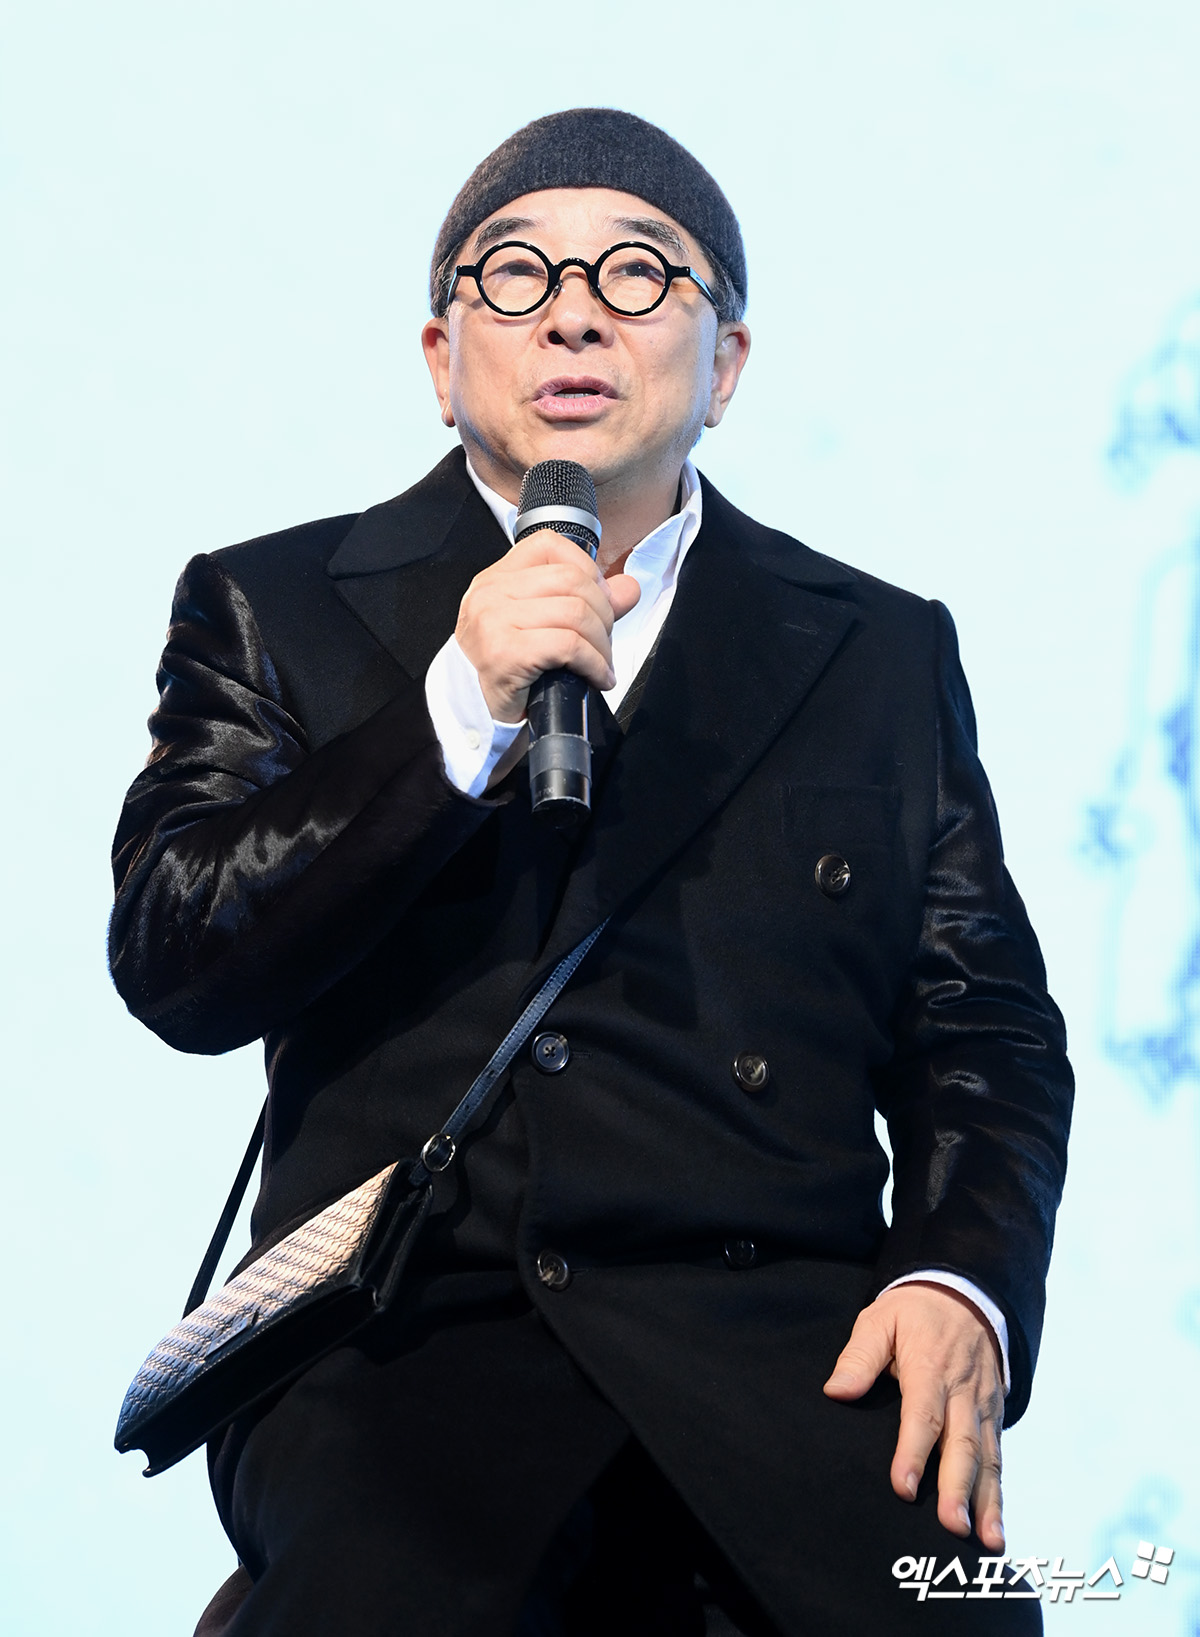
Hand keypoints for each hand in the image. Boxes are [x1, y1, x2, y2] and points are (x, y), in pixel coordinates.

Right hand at [455, 530, 640, 723]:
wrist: (473, 711)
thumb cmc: (507, 668)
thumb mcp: (542, 625)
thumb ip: (586, 602)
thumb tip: (628, 588)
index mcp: (497, 578)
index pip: (550, 546)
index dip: (587, 569)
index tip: (601, 600)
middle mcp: (491, 593)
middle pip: (572, 581)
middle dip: (603, 613)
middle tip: (603, 641)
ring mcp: (494, 621)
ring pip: (575, 613)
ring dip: (601, 644)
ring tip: (601, 663)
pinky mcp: (506, 653)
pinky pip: (569, 646)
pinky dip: (594, 664)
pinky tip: (597, 677)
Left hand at [823, 1282, 1005, 1550]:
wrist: (964, 1295)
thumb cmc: (913, 1313)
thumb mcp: (879, 1318)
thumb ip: (859, 1355)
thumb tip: (836, 1390)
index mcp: (930, 1366)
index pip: (922, 1413)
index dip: (913, 1451)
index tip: (902, 1487)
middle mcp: (963, 1391)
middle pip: (961, 1443)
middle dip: (957, 1487)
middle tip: (951, 1526)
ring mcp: (983, 1406)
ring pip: (986, 1457)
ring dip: (987, 1501)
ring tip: (986, 1541)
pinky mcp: (994, 1417)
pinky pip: (997, 1458)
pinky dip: (998, 1495)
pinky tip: (996, 1529)